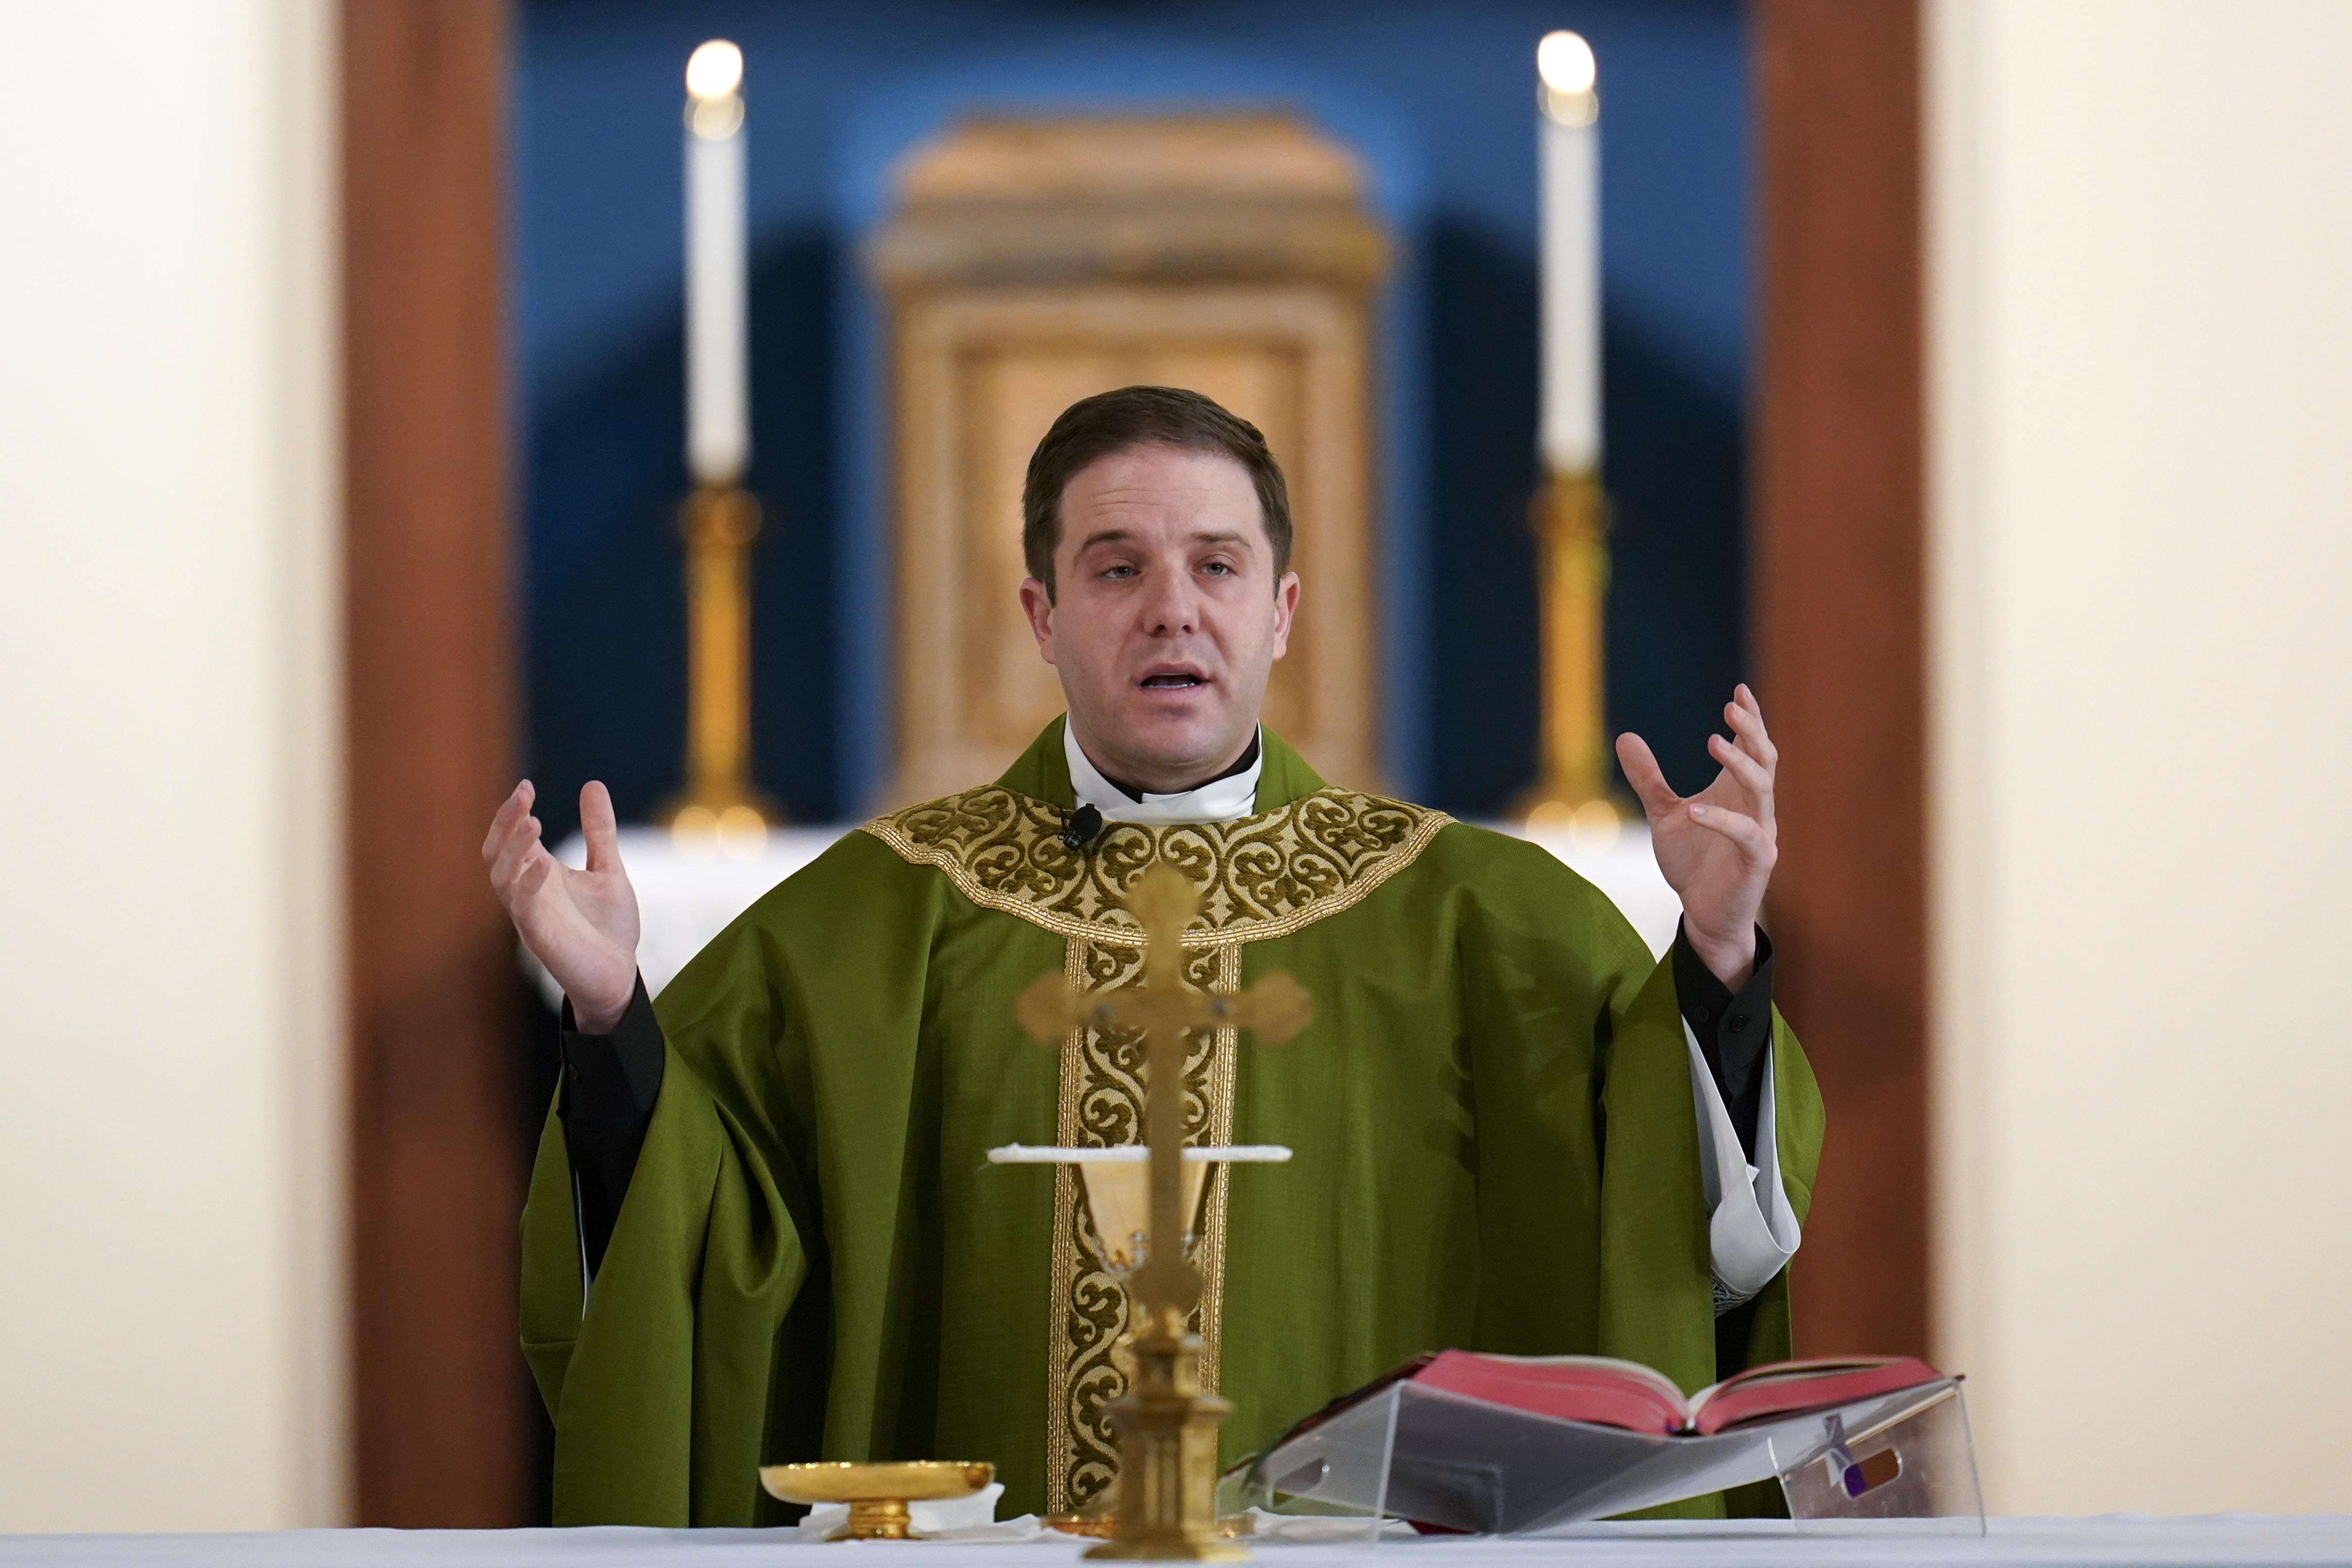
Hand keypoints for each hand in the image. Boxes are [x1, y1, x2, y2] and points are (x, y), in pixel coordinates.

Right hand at [482, 780, 639, 1032]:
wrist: (620, 975)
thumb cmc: (609, 927)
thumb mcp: (608, 869)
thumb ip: (599, 831)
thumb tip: (593, 784)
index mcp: (540, 874)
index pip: (514, 837)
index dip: (514, 812)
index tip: (527, 785)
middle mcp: (529, 891)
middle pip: (497, 852)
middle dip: (505, 823)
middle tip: (523, 796)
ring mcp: (531, 915)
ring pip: (502, 878)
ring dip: (514, 848)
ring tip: (533, 821)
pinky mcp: (540, 937)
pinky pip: (523, 909)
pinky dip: (528, 884)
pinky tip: (543, 864)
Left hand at [1616, 684, 1778, 988]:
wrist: (1705, 916)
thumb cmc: (1693, 863)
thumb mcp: (1663, 814)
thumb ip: (1648, 779)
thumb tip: (1624, 736)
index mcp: (1739, 792)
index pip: (1752, 747)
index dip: (1750, 719)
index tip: (1739, 691)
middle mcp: (1756, 807)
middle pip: (1765, 759)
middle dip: (1751, 731)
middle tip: (1731, 706)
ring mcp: (1761, 833)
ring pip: (1762, 789)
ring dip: (1740, 763)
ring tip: (1713, 741)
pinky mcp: (1757, 861)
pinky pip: (1745, 834)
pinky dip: (1721, 819)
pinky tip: (1694, 809)